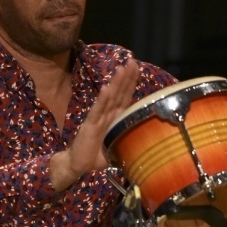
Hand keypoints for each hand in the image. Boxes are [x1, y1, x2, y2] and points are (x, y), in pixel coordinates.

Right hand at [49, 60, 139, 190]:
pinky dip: (102, 100)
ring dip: (116, 83)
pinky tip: (107, 89)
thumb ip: (129, 142)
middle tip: (132, 61)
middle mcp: (108, 115)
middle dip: (126, 77)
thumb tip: (148, 144)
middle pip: (119, 93)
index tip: (137, 68)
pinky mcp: (89, 125)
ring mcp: (98, 118)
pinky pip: (97, 111)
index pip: (125, 97)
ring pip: (109, 98)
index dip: (131, 82)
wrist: (77, 165)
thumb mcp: (118, 148)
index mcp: (115, 118)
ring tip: (122, 69)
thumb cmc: (97, 156)